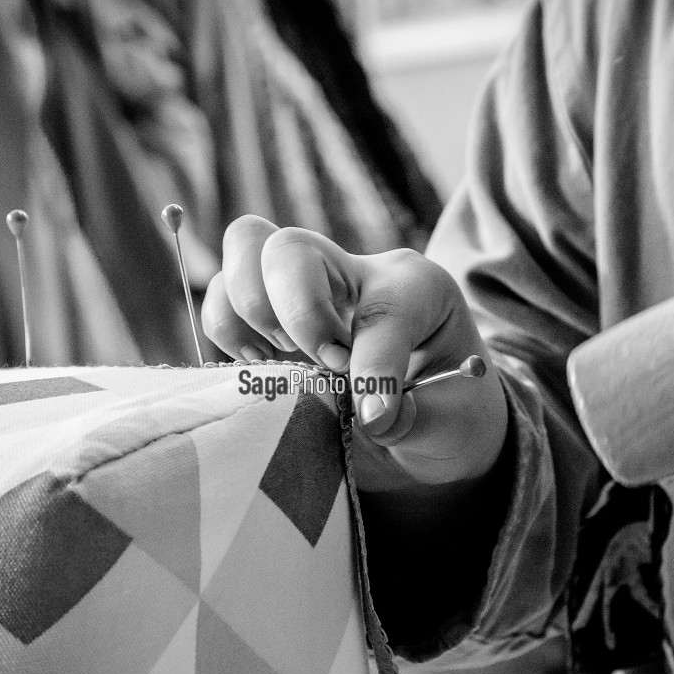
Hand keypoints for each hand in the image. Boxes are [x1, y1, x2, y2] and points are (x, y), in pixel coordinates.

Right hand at [200, 215, 508, 490]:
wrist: (433, 425)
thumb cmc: (446, 417)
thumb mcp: (451, 424)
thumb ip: (411, 418)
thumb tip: (364, 415)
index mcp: (417, 289)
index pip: (382, 311)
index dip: (373, 369)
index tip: (376, 417)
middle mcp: (355, 273)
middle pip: (290, 248)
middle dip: (293, 313)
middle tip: (322, 365)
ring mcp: (306, 287)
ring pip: (246, 247)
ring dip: (249, 313)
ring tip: (282, 362)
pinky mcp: (270, 314)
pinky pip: (222, 297)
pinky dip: (227, 332)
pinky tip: (264, 367)